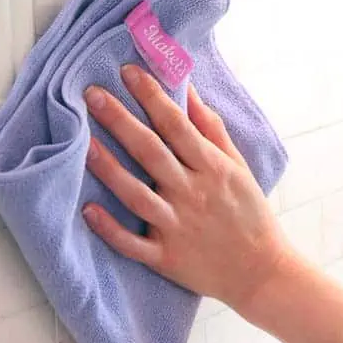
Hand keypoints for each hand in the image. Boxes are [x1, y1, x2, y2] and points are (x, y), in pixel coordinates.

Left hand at [83, 65, 291, 310]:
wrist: (261, 271)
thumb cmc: (249, 214)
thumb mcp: (238, 167)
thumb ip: (212, 130)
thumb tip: (188, 92)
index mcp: (212, 169)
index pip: (176, 125)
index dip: (152, 96)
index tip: (128, 71)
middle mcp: (192, 194)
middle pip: (151, 152)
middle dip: (121, 121)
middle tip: (92, 94)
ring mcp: (177, 227)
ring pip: (136, 195)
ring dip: (108, 169)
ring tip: (82, 143)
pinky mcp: (166, 257)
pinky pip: (133, 244)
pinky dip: (110, 229)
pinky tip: (87, 210)